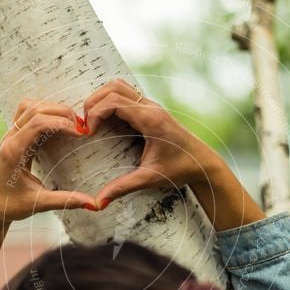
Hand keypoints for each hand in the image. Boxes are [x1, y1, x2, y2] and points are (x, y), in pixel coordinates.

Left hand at [0, 99, 95, 226]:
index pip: (39, 124)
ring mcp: (10, 135)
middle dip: (61, 113)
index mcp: (14, 152)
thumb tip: (94, 204)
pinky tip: (57, 124)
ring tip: (70, 123)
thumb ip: (67, 200)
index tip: (81, 133)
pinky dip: (44, 112)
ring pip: (29, 106)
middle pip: (36, 109)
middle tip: (81, 127)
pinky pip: (26, 113)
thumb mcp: (40, 203)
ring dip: (52, 109)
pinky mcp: (13, 136)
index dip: (63, 123)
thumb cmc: (11, 205)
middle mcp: (10, 139)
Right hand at [83, 79, 221, 206]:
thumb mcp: (149, 179)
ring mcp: (151, 105)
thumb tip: (97, 202)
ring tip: (92, 120)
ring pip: (119, 86)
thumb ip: (122, 188)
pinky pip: (126, 94)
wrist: (204, 164)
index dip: (95, 113)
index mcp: (151, 119)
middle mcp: (151, 107)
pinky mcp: (151, 109)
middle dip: (93, 102)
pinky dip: (110, 101)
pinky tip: (105, 121)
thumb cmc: (180, 169)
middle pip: (113, 87)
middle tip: (85, 125)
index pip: (114, 102)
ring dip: (101, 98)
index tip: (88, 133)